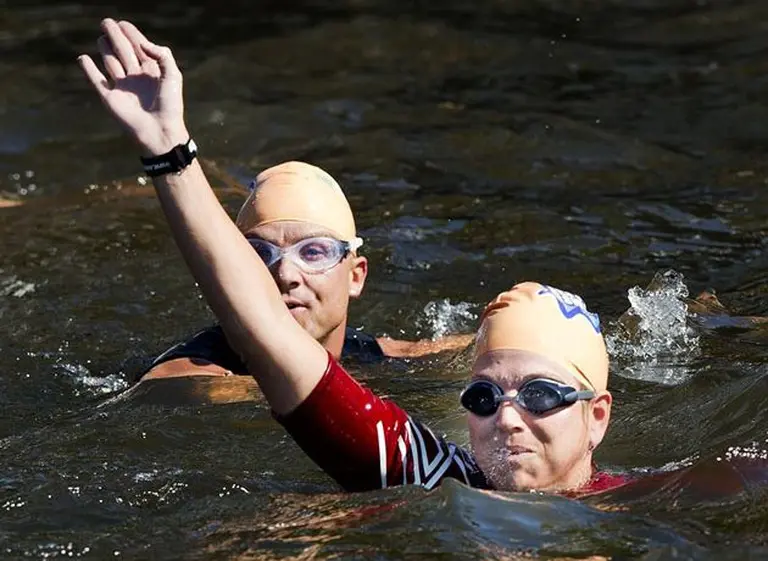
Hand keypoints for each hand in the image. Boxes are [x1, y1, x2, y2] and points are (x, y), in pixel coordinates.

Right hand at [77, 18, 188, 155]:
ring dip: (105, 49)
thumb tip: (143, 43)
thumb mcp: (174, 76)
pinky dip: (88, 69)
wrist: (160, 131)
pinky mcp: (109, 98)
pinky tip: (83, 58)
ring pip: (110, 61)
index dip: (131, 34)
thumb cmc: (170, 105)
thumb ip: (162, 54)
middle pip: (122, 51)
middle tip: (106, 22)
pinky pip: (95, 80)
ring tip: (102, 37)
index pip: (138, 48)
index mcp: (151, 72)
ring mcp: (121, 87)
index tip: (123, 24)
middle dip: (115, 36)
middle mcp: (135, 77)